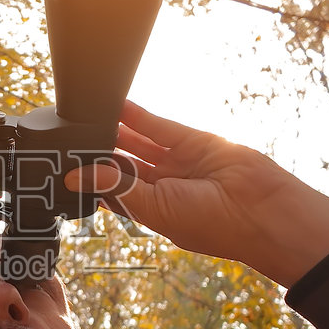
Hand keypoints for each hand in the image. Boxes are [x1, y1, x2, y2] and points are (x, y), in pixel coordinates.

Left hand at [65, 101, 328, 287]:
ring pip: (138, 143)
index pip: (114, 192)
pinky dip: (136, 115)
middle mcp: (164, 187)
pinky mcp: (192, 141)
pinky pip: (158, 126)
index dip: (92, 179)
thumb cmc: (213, 224)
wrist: (263, 210)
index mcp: (153, 211)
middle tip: (69, 137)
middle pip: (123, 165)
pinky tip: (113, 104)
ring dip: (113, 131)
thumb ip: (117, 187)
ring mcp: (179, 163)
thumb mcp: (156, 209)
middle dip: (99, 153)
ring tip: (85, 117)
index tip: (65, 167)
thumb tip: (77, 176)